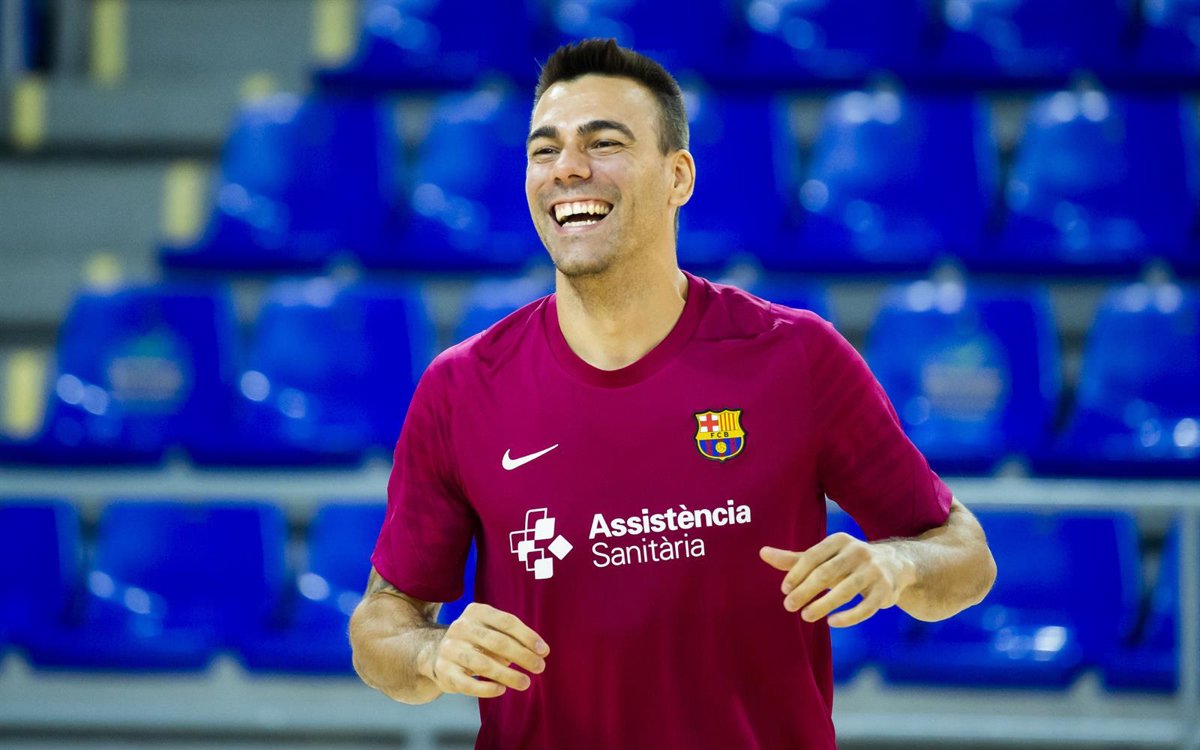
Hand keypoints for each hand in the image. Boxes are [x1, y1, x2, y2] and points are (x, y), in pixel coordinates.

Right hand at [427, 602, 549, 697]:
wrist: (436, 654)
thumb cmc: (476, 642)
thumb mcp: (492, 631)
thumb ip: (513, 638)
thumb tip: (539, 653)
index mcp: (476, 612)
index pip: (507, 622)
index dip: (528, 636)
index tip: (544, 651)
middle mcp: (461, 627)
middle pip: (497, 642)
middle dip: (522, 656)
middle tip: (539, 667)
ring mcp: (450, 649)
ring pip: (483, 663)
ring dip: (508, 675)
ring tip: (525, 683)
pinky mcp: (443, 671)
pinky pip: (468, 682)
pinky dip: (486, 687)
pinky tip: (502, 690)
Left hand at [759, 534, 912, 627]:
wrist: (894, 565)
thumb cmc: (847, 562)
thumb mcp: (823, 557)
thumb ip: (794, 559)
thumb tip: (762, 552)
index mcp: (839, 540)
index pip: (813, 556)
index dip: (796, 573)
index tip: (784, 589)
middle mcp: (858, 551)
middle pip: (826, 573)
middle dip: (805, 591)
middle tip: (788, 606)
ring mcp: (873, 571)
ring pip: (845, 590)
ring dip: (823, 604)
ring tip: (805, 616)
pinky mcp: (885, 590)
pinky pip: (865, 607)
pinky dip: (848, 616)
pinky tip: (832, 622)